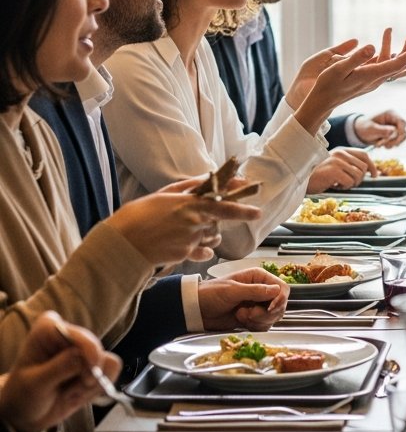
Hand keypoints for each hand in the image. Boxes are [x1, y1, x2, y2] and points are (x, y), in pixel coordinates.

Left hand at [0, 312, 121, 431]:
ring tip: (69, 394)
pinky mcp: (96, 363)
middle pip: (95, 349)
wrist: (27, 414)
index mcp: (49, 329)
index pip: (78, 333)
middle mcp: (70, 334)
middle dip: (86, 376)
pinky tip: (78, 394)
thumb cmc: (22, 395)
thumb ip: (60, 368)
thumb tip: (87, 358)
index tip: (87, 373)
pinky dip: (98, 388)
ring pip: (107, 362)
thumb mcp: (35, 384)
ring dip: (91, 385)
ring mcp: (84, 349)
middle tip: (68, 393)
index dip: (88, 350)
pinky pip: (112, 371)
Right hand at [105, 176, 261, 265]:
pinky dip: (201, 249)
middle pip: (218, 222)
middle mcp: (194, 222)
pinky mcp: (185, 254)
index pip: (224, 206)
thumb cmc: (139, 214)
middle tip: (204, 217)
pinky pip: (202, 251)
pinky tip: (190, 245)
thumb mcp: (164, 194)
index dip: (243, 209)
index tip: (258, 212)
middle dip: (216, 219)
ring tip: (186, 229)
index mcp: (190, 204)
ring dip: (207, 233)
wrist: (121, 243)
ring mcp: (190, 240)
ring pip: (211, 236)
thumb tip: (208, 177)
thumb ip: (190, 186)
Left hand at [198, 268, 289, 331]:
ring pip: (273, 316)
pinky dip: (255, 326)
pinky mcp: (253, 318)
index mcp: (259, 278)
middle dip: (266, 313)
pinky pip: (264, 325)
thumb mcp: (232, 290)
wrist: (196, 310)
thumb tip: (276, 291)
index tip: (270, 308)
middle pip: (280, 304)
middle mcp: (261, 290)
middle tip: (250, 315)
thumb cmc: (211, 294)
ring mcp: (258, 305)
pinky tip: (242, 322)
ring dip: (259, 320)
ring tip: (242, 316)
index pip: (282, 288)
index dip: (280, 299)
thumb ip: (255, 291)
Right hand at [293, 29, 405, 133]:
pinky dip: (393, 61)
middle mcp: (374, 80)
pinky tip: (394, 57)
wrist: (322, 101)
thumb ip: (356, 58)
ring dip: (400, 54)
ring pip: (392, 68)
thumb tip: (372, 46)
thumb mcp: (339, 68)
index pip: (395, 65)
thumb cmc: (327, 84)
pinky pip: (385, 71)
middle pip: (397, 66)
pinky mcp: (367, 81)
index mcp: (370, 76)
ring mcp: (371, 82)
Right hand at [307, 148, 376, 191]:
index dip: (372, 166)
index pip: (364, 155)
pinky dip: (344, 187)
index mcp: (342, 150)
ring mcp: (337, 161)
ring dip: (351, 184)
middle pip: (363, 167)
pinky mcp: (334, 170)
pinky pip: (349, 182)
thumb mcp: (336, 165)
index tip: (374, 176)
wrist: (302, 179)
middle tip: (348, 184)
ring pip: (358, 175)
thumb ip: (349, 164)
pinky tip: (334, 186)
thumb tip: (368, 171)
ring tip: (340, 184)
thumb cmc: (319, 175)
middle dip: (360, 179)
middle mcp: (341, 153)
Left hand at [354, 110, 405, 147]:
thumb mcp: (371, 128)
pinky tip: (382, 145)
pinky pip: (399, 141)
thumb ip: (382, 130)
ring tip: (380, 144)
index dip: (400, 131)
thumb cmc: (365, 127)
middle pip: (403, 132)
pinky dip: (391, 145)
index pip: (402, 122)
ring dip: (392, 143)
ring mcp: (396, 127)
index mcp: (390, 114)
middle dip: (393, 140)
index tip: (392, 138)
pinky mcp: (395, 134)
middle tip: (382, 144)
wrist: (361, 132)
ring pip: (402, 138)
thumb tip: (393, 131)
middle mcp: (395, 120)